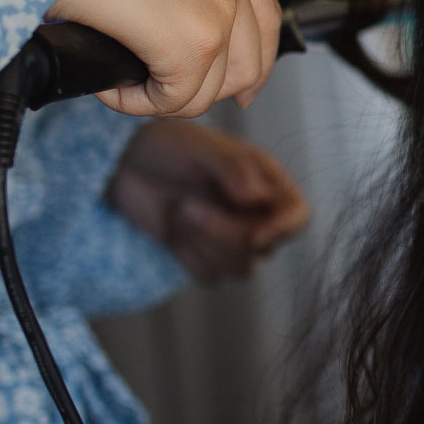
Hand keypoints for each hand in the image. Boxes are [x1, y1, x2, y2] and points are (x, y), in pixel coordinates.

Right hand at [54, 0, 280, 115]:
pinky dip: (138, 102)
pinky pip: (178, 99)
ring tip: (119, 81)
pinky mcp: (194, 41)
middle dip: (208, 89)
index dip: (250, 60)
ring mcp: (218, 6)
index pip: (262, 16)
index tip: (237, 88)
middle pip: (249, 61)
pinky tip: (108, 85)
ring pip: (211, 87)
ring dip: (163, 96)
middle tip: (165, 94)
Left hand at [107, 121, 310, 282]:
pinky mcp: (206, 258)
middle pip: (265, 247)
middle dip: (224, 233)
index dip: (284, 230)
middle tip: (188, 206)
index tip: (255, 235)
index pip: (297, 216)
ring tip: (180, 211)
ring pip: (240, 268)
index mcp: (266, 182)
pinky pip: (211, 277)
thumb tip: (256, 198)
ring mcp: (232, 239)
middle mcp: (257, 214)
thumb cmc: (167, 146)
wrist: (126, 165)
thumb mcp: (201, 147)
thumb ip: (233, 168)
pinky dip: (188, 257)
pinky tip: (173, 231)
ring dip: (204, 245)